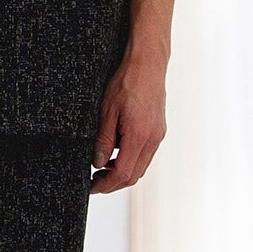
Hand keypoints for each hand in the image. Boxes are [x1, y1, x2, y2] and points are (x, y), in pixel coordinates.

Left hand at [90, 51, 166, 192]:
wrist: (147, 64)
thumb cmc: (126, 82)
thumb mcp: (107, 111)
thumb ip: (104, 140)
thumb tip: (98, 163)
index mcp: (139, 136)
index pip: (123, 173)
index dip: (106, 185)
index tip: (93, 187)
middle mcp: (153, 139)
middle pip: (134, 175)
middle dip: (114, 183)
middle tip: (95, 181)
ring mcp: (158, 135)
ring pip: (141, 166)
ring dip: (122, 172)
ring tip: (103, 167)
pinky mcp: (159, 130)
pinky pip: (146, 154)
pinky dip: (131, 160)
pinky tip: (116, 153)